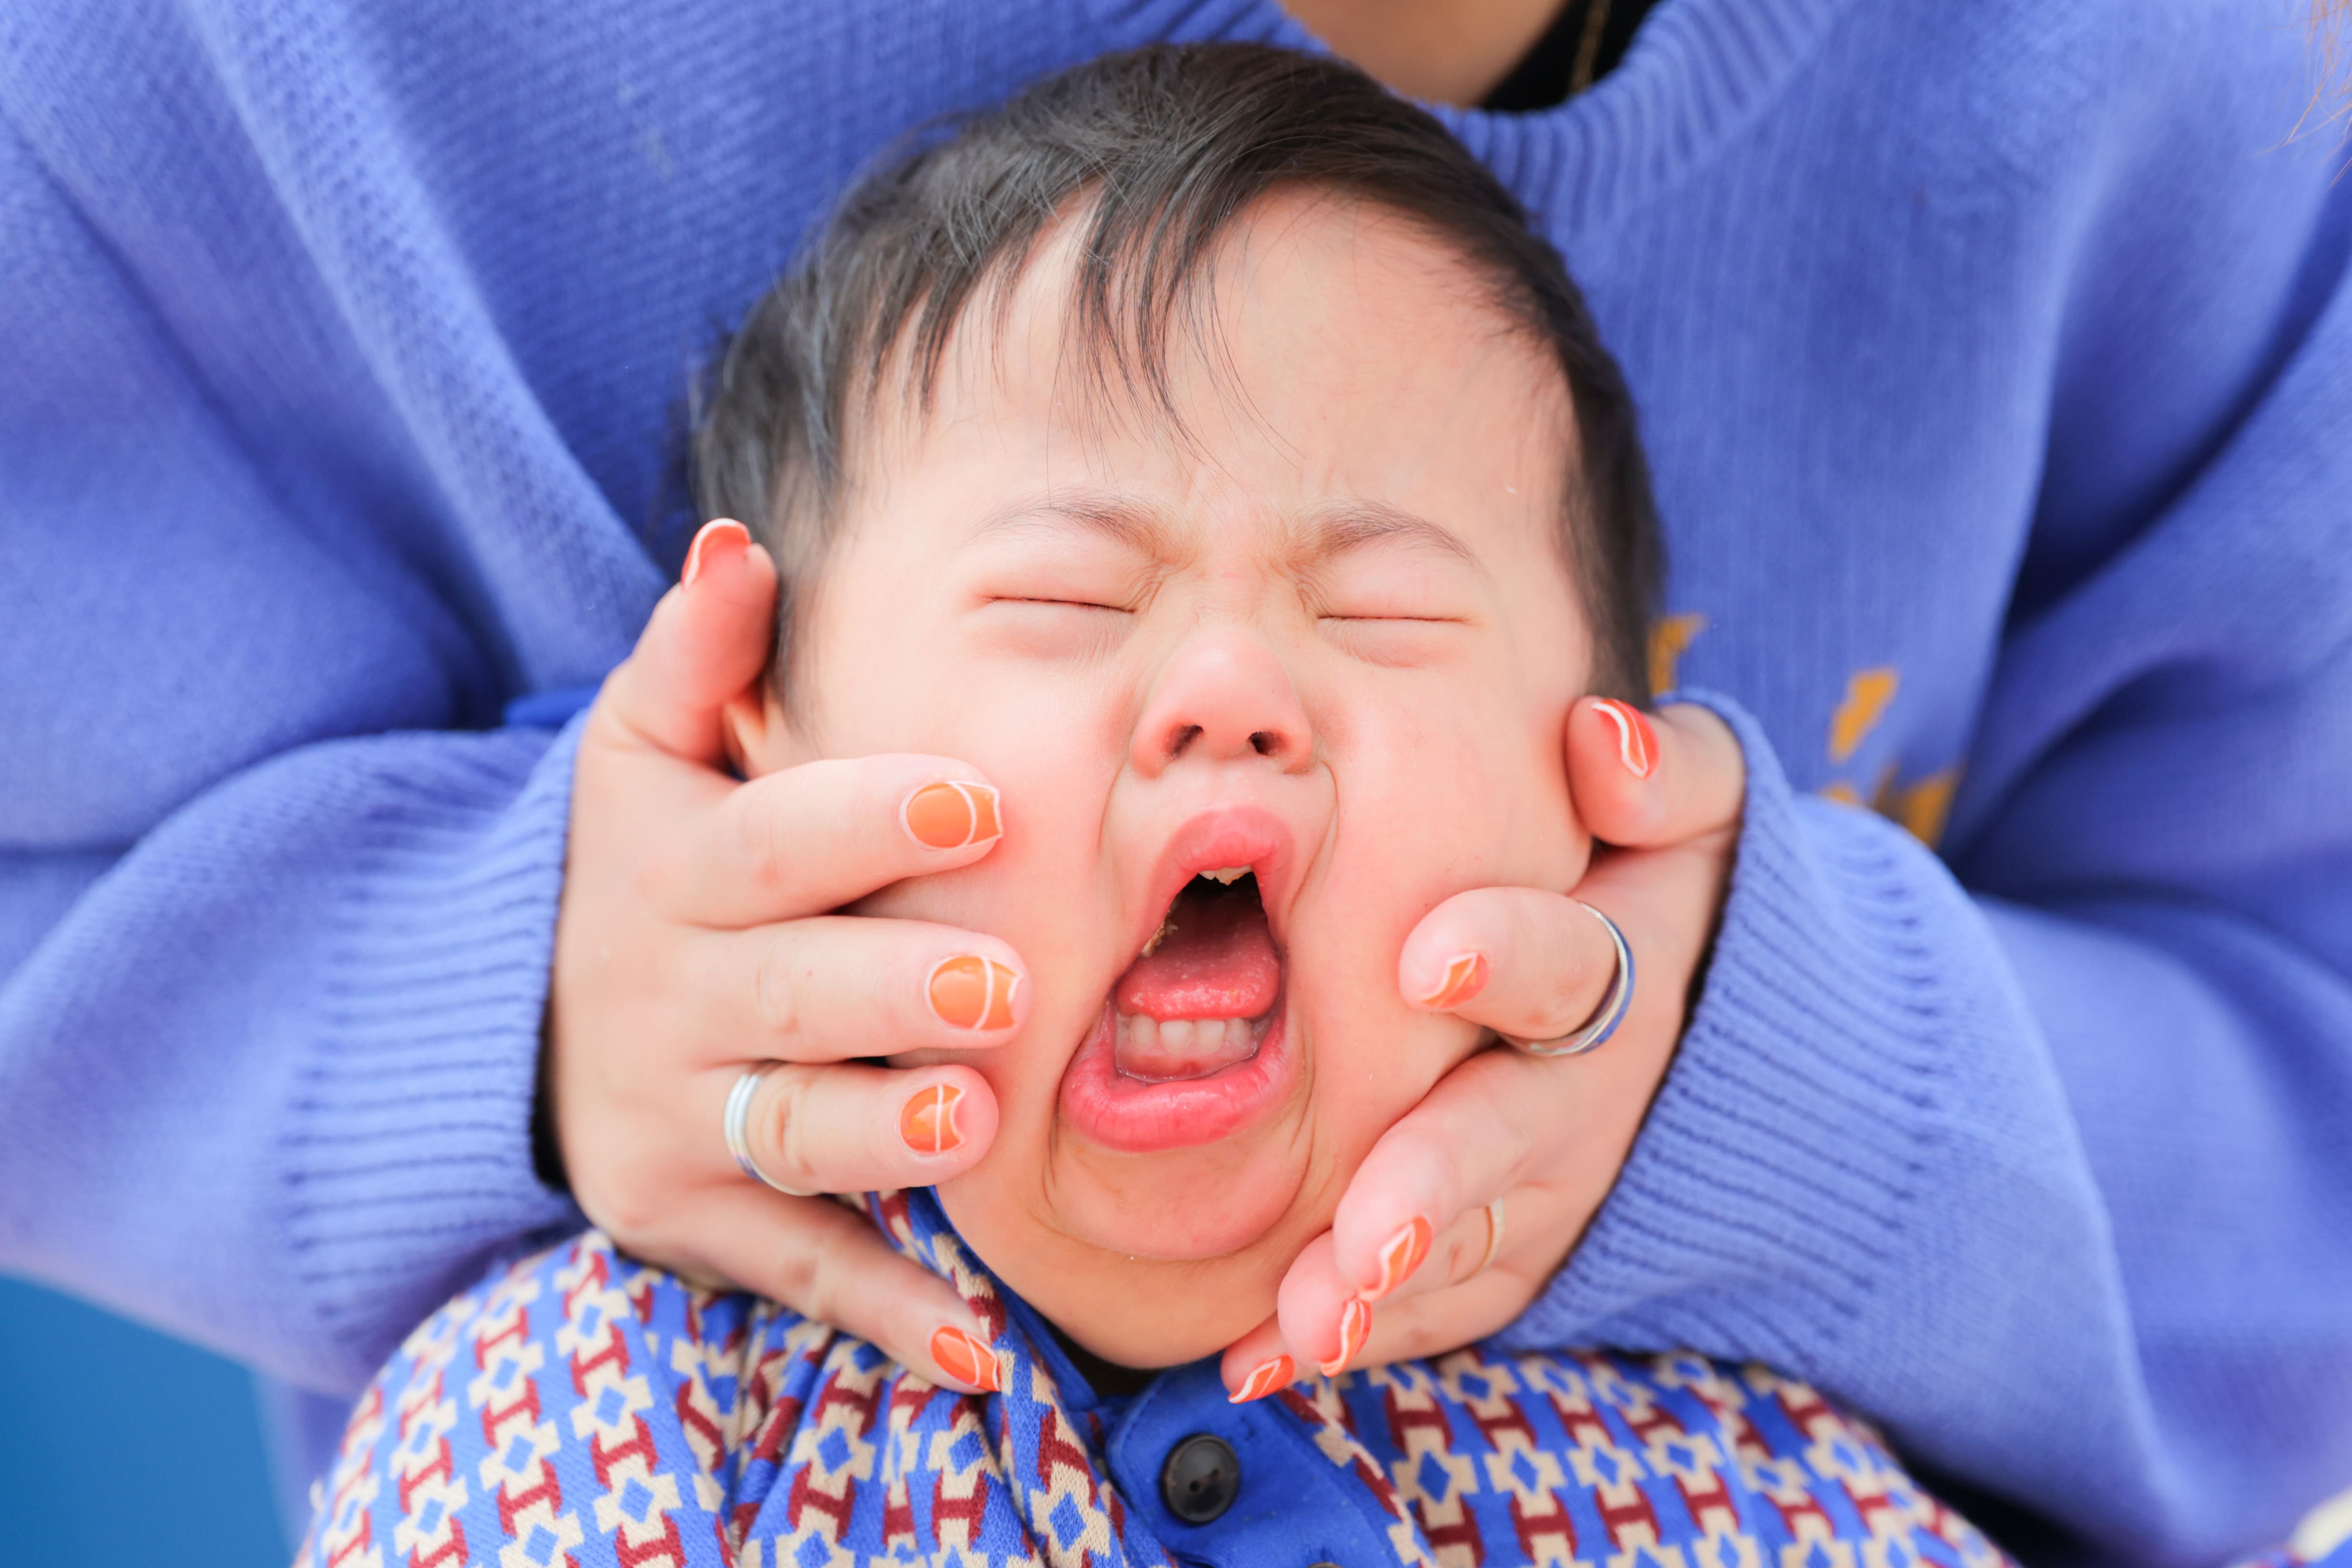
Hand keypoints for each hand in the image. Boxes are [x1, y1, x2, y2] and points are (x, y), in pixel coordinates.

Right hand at [546, 520, 1015, 1391]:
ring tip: (970, 1127)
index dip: (867, 818)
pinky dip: (891, 1313)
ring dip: (884, 1142)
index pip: (772, 842)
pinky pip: (802, 1267)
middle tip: (1004, 986)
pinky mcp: (692, 1216)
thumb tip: (741, 543)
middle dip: (896, 993)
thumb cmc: (644, 866)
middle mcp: (669, 999)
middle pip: (791, 994)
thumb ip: (696, 657)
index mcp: (674, 872)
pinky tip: (984, 1349)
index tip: (977, 800)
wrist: (519, 1017)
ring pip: (795, 1136)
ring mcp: (679, 1118)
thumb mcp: (638, 753)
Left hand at [1220, 697, 1745, 1392]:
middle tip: (1360, 1236)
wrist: (1731, 1032)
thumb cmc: (1657, 882)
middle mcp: (1589, 1092)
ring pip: (1474, 1244)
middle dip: (1436, 1185)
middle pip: (1515, 1135)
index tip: (1425, 956)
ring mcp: (1556, 1188)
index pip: (1573, 960)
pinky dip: (1365, 1336)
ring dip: (1390, 1289)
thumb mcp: (1694, 812)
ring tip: (1302, 1322)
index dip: (1508, 954)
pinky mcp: (1519, 1251)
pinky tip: (1261, 1358)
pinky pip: (1445, 1304)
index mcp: (1618, 966)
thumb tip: (1594, 741)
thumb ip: (1661, 774)